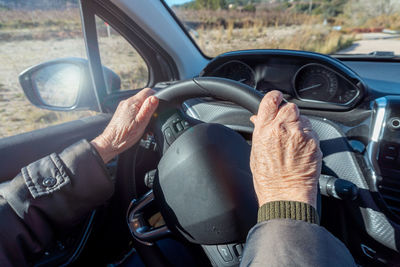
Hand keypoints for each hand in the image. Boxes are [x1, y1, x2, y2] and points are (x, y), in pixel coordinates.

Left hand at [91, 88, 158, 162]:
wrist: (111, 143)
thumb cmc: (125, 135)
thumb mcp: (141, 122)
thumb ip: (148, 109)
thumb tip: (155, 97)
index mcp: (132, 103)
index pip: (148, 91)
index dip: (156, 98)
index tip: (157, 107)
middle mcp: (126, 103)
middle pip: (144, 98)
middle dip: (150, 108)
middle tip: (151, 119)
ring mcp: (123, 108)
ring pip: (139, 105)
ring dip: (144, 114)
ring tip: (144, 125)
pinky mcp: (122, 113)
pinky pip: (134, 111)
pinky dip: (138, 117)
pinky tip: (138, 126)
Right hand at [250, 90, 321, 207]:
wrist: (285, 195)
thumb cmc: (268, 179)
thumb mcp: (256, 151)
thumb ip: (260, 131)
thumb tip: (258, 119)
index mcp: (264, 130)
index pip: (271, 100)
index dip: (275, 98)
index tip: (277, 99)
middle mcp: (282, 129)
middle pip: (290, 106)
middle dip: (288, 113)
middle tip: (286, 125)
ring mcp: (300, 135)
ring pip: (303, 118)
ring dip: (299, 125)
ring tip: (293, 142)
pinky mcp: (314, 143)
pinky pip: (312, 132)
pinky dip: (308, 137)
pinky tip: (301, 150)